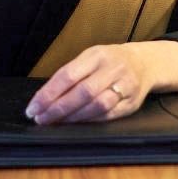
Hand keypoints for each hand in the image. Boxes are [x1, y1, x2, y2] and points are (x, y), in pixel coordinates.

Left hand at [25, 43, 157, 123]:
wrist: (144, 64)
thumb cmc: (109, 62)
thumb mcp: (89, 58)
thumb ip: (70, 75)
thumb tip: (44, 98)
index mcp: (97, 54)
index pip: (68, 75)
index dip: (48, 94)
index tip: (33, 107)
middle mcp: (112, 69)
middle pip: (83, 92)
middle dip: (58, 108)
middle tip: (41, 118)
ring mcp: (125, 86)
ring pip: (97, 105)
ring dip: (73, 117)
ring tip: (56, 122)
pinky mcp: (132, 103)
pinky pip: (108, 115)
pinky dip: (89, 121)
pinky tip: (76, 124)